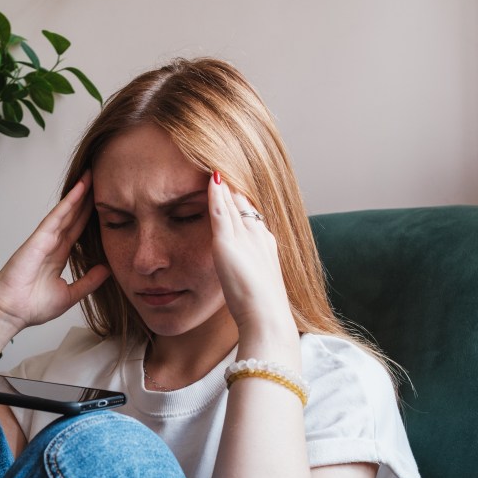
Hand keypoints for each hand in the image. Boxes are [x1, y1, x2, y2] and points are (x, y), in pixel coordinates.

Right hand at [0, 171, 110, 333]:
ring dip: (78, 194)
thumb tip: (107, 269)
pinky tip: (79, 190)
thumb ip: (88, 281)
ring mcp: (43, 240)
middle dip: (86, 199)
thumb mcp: (70, 294)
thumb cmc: (32, 307)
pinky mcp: (37, 240)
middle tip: (101, 179)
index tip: (104, 201)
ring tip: (91, 175)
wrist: (11, 314)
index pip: (78, 230)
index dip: (90, 215)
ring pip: (65, 212)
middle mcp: (51, 244)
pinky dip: (67, 204)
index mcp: (58, 256)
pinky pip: (55, 218)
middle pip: (73, 216)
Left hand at [207, 173, 294, 335]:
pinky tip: (210, 179)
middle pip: (244, 201)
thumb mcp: (252, 282)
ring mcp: (245, 236)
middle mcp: (258, 234)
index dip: (239, 197)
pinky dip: (216, 193)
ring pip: (233, 201)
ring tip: (214, 162)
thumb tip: (239, 270)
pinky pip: (221, 211)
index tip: (230, 181)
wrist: (267, 316)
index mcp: (264, 243)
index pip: (250, 213)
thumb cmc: (259, 307)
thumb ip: (245, 270)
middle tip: (221, 162)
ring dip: (224, 182)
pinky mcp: (229, 243)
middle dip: (232, 183)